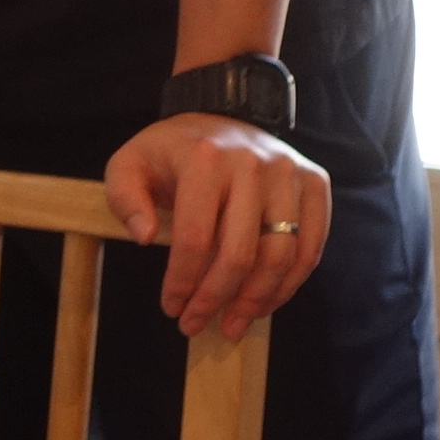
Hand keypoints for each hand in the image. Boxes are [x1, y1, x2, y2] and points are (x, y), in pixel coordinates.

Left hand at [103, 111, 331, 340]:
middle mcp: (253, 164)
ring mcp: (289, 173)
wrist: (221, 114)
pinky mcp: (314, 183)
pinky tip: (265, 303)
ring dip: (256, 301)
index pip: (195, 237)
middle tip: (195, 325)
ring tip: (233, 325)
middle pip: (240, 253)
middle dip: (216, 299)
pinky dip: (289, 284)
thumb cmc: (171, 151)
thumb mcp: (129, 164)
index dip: (183, 281)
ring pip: (280, 256)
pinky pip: (309, 247)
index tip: (171, 307)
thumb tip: (144, 237)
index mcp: (204, 159)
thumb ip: (125, 198)